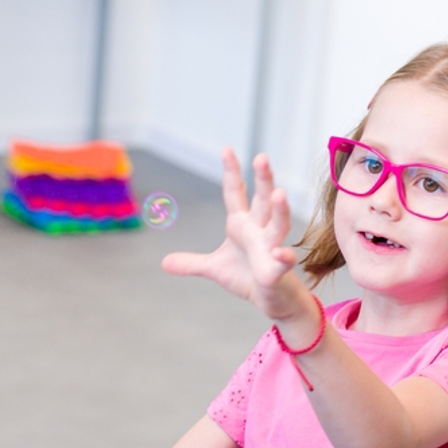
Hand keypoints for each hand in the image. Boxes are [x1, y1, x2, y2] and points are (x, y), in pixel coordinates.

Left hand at [162, 147, 303, 318]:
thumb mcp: (214, 269)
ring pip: (278, 224)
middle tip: (261, 157)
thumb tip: (164, 262)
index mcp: (242, 225)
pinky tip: (281, 254)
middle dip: (263, 179)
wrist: (268, 298)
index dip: (232, 172)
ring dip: (279, 210)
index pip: (236, 193)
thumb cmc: (246, 276)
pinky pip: (283, 261)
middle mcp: (259, 230)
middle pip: (262, 200)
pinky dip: (283, 257)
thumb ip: (191, 263)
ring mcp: (271, 247)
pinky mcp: (278, 269)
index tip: (227, 149)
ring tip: (279, 194)